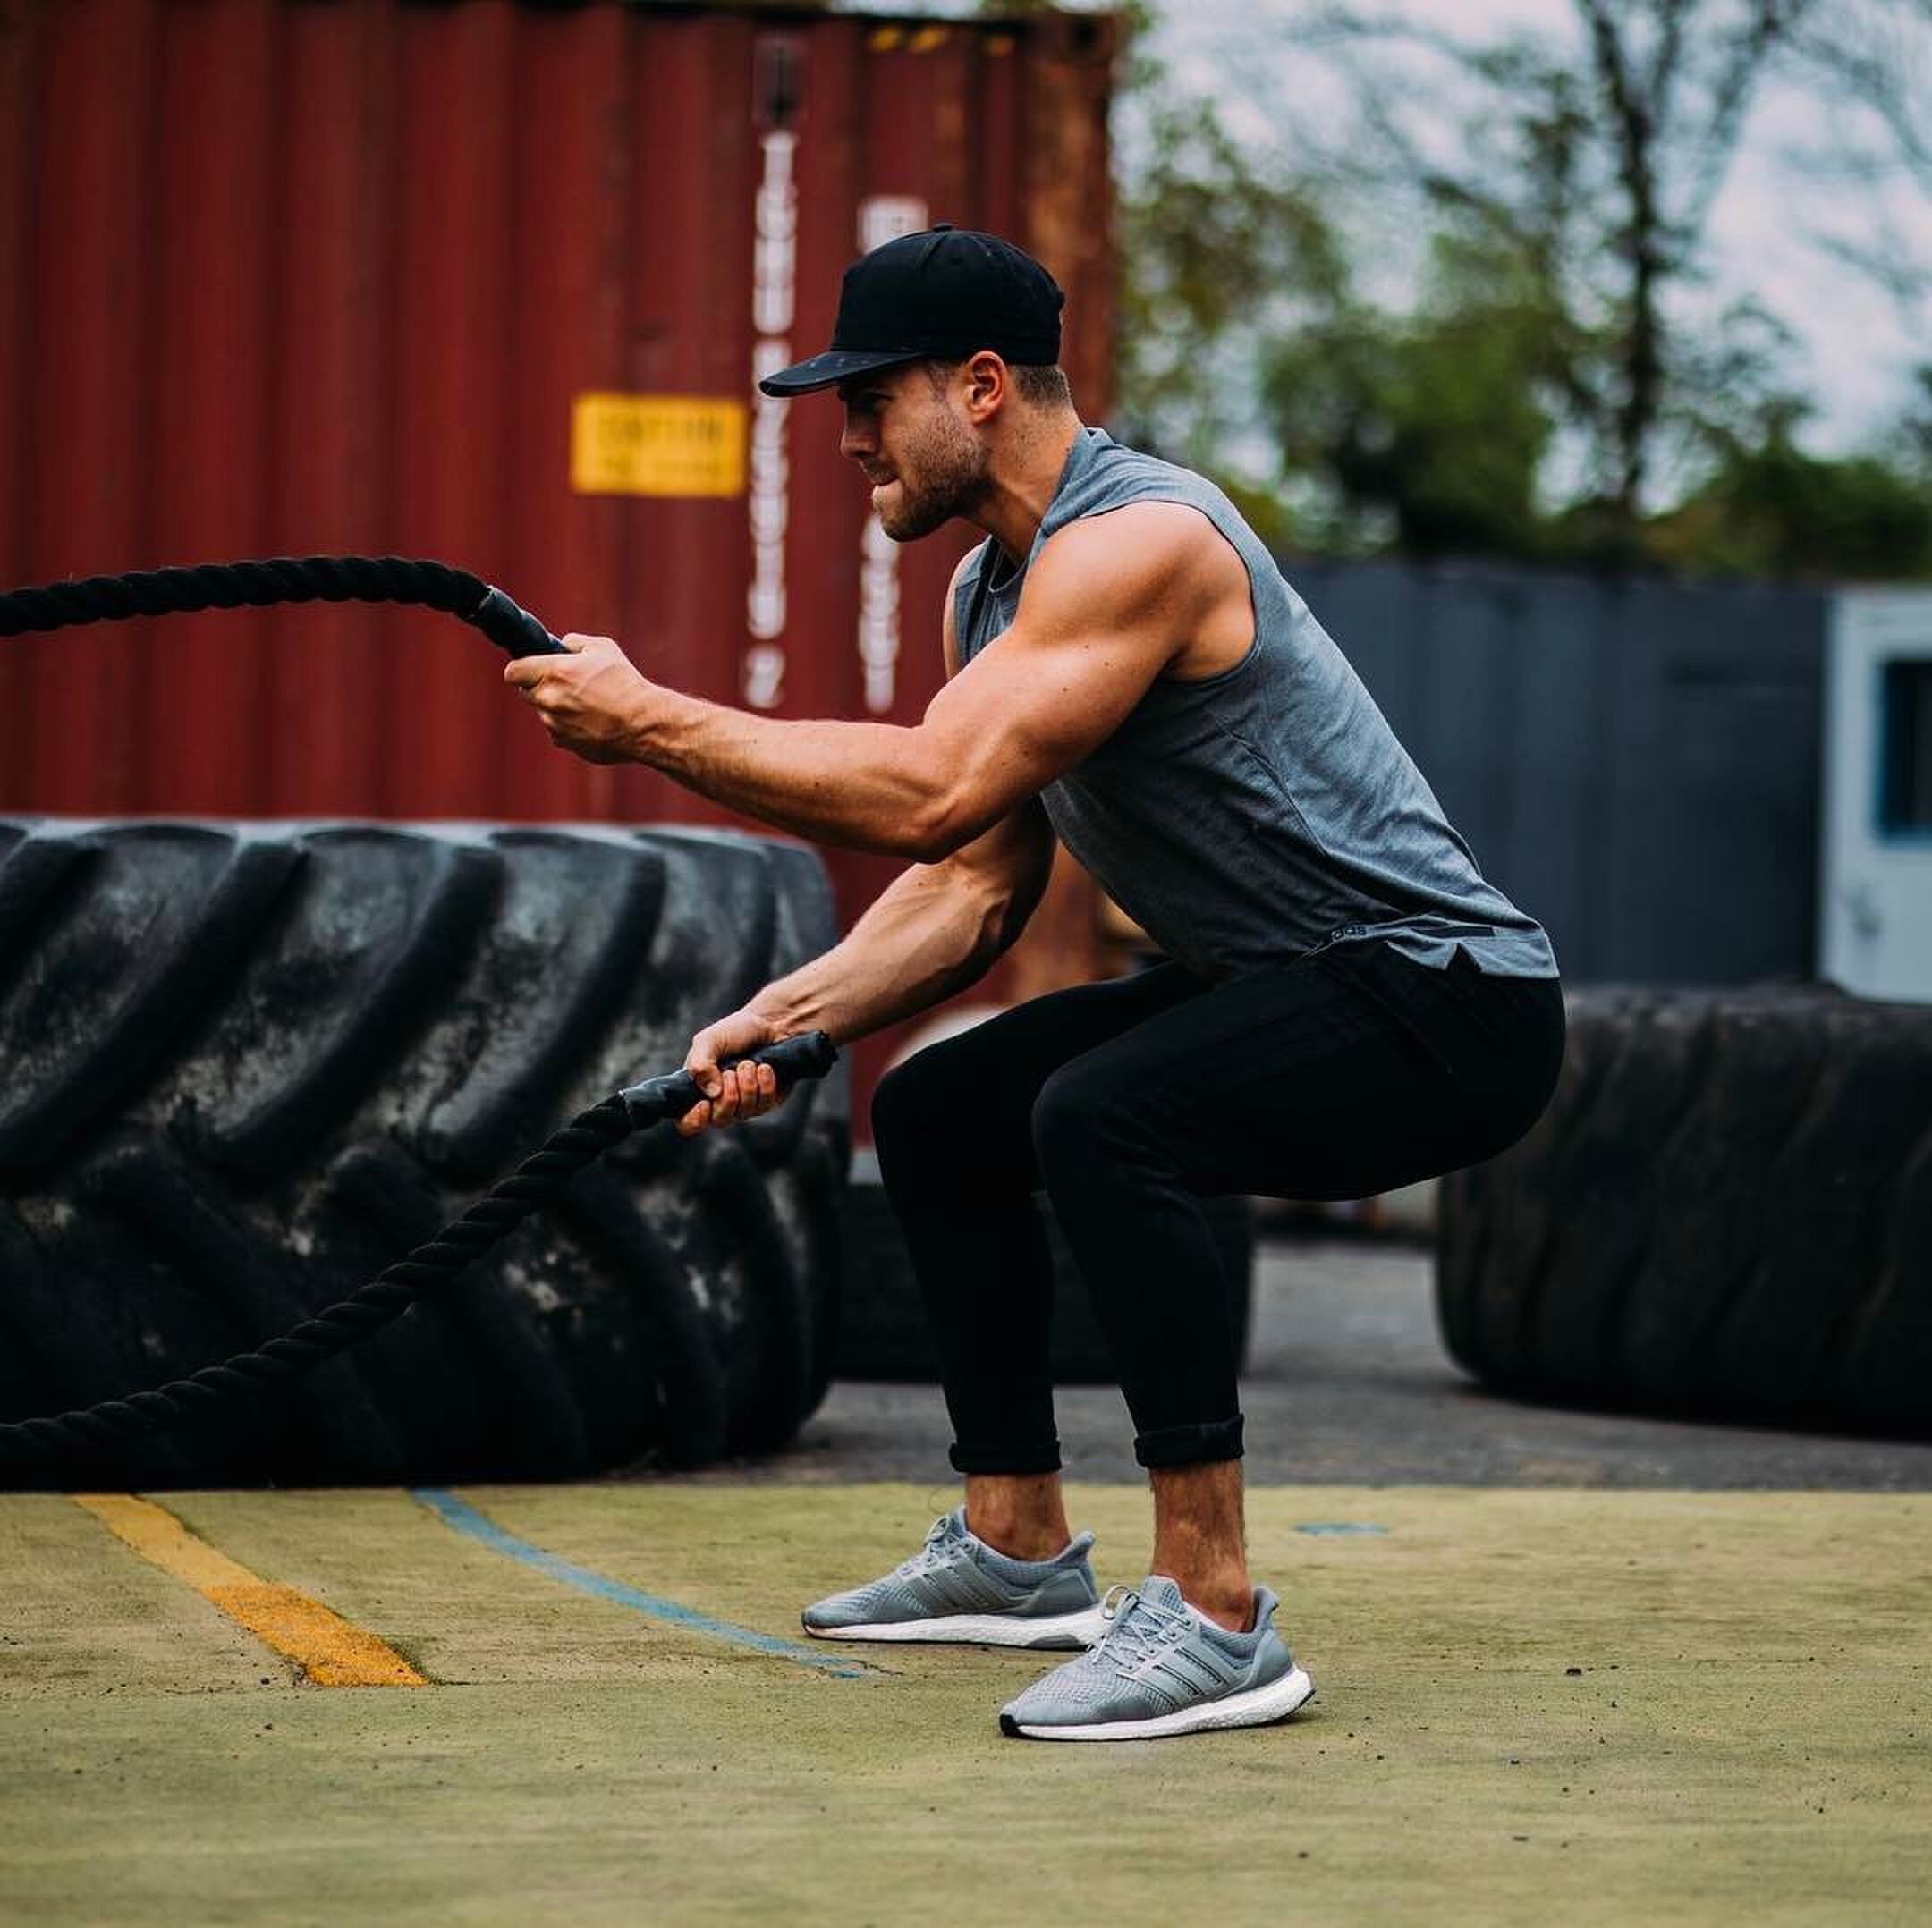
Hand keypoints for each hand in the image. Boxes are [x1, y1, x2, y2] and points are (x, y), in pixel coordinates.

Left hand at [503, 632, 659, 764]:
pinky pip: (558, 731)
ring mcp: (554, 725)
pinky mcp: (565, 743)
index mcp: (553, 673)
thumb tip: (562, 644)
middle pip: (527, 692)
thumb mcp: (603, 648)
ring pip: (544, 713)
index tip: (529, 669)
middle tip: (566, 684)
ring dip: (557, 707)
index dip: (521, 668)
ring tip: (588, 704)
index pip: (513, 672)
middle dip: (540, 687)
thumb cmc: (625, 683)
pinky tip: (593, 721)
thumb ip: (574, 642)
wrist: (642, 723)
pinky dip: (569, 726)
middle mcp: (548, 700)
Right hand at [677, 1007, 788, 1137]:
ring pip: (743, 1113)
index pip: (687, 1123)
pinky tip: (764, 1068)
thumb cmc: (735, 1031)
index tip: (704, 1103)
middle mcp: (719, 1102)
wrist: (769, 1024)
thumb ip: (699, 1064)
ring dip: (746, 1084)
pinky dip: (764, 1084)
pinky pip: (764, 1105)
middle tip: (731, 1071)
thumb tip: (712, 1093)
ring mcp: (744, 1105)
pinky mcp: (766, 1102)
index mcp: (698, 1090)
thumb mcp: (708, 1041)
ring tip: (748, 1063)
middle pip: (718, 1120)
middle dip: (728, 1094)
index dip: (694, 1121)